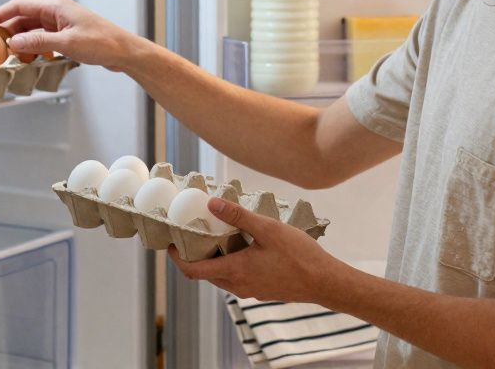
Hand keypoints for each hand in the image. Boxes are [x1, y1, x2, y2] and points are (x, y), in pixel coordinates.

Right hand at [0, 0, 140, 71]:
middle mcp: (56, 12)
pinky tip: (29, 59)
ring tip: (9, 56)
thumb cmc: (102, 42)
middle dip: (7, 31)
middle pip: (23, 19)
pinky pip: (43, 39)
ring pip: (32, 31)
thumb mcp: (67, 43)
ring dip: (21, 42)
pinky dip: (33, 48)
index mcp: (55, 7)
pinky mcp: (66, 35)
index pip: (19, 6)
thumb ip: (38, 42)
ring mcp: (61, 24)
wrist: (124, 51)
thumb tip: (13, 42)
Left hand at [168, 197, 343, 303]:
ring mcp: (249, 290)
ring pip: (219, 276)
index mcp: (234, 271)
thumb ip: (239, 216)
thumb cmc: (299, 255)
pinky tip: (240, 244)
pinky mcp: (260, 290)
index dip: (175, 258)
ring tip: (215, 234)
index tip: (170, 243)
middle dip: (192, 256)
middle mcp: (237, 285)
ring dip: (212, 259)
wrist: (324, 282)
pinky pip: (235, 278)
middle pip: (203, 274)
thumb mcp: (268, 229)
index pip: (192, 270)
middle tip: (191, 233)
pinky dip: (228, 263)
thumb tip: (211, 203)